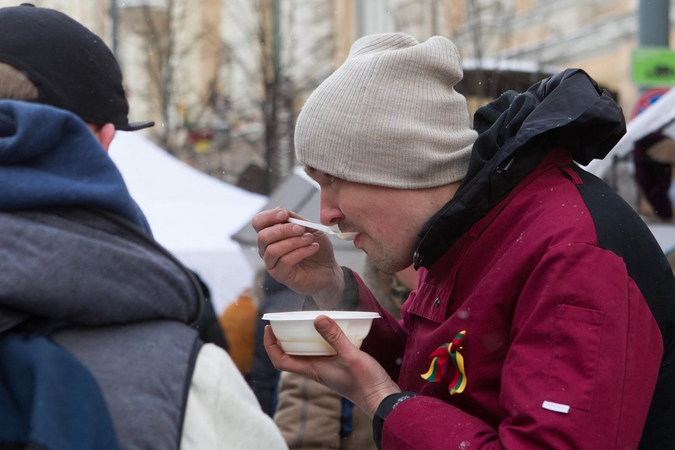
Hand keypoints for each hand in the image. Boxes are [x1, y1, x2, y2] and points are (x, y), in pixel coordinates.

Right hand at [253, 207, 343, 307]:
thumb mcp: (308, 228)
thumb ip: (294, 219)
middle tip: (301, 229)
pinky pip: (284, 261)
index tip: (285, 215)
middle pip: (262, 237)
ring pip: (272, 250)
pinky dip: (300, 252)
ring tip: (309, 238)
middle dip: (283, 230)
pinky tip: (313, 247)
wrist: (328, 268)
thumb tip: (280, 210)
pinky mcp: (281, 276)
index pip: (258, 223)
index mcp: (270, 235)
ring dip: (293, 241)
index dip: (268, 216)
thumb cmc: (315, 246)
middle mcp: (266, 249)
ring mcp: (272, 264)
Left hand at [264, 315, 400, 416]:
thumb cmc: (365, 382)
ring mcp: (326, 369)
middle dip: (282, 338)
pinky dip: (318, 340)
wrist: (381, 398)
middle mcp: (316, 370)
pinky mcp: (337, 366)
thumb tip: (317, 318)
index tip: (269, 328)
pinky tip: (328, 329)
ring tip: (302, 321)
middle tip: (283, 320)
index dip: (271, 345)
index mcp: (313, 370)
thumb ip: (334, 337)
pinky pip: (320, 352)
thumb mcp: (350, 355)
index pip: (281, 361)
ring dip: (300, 339)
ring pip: (305, 353)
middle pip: (290, 355)